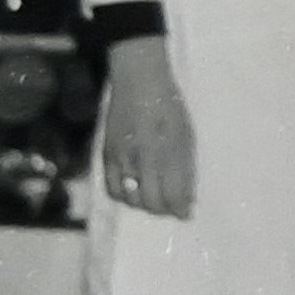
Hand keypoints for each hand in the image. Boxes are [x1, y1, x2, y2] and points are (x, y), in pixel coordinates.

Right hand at [100, 35, 194, 218]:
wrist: (139, 80)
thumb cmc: (169, 105)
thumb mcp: (186, 133)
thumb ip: (185, 165)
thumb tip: (188, 197)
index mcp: (170, 148)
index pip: (174, 192)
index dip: (181, 209)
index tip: (187, 213)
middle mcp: (145, 155)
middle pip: (152, 201)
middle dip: (165, 210)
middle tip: (173, 208)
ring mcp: (123, 156)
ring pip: (133, 198)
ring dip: (146, 205)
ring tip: (156, 200)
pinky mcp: (106, 154)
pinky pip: (112, 188)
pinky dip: (124, 197)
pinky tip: (134, 193)